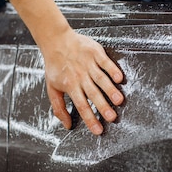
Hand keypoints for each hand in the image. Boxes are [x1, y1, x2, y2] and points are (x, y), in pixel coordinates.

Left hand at [9, 0, 124, 134]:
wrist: (56, 41)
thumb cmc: (55, 66)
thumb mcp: (52, 88)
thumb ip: (59, 107)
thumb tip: (67, 125)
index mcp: (70, 86)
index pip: (81, 106)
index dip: (90, 119)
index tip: (99, 130)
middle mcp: (80, 76)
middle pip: (93, 94)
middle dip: (103, 107)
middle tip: (112, 117)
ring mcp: (88, 64)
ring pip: (101, 79)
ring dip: (110, 90)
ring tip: (119, 101)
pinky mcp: (95, 53)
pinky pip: (105, 63)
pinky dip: (112, 70)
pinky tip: (119, 79)